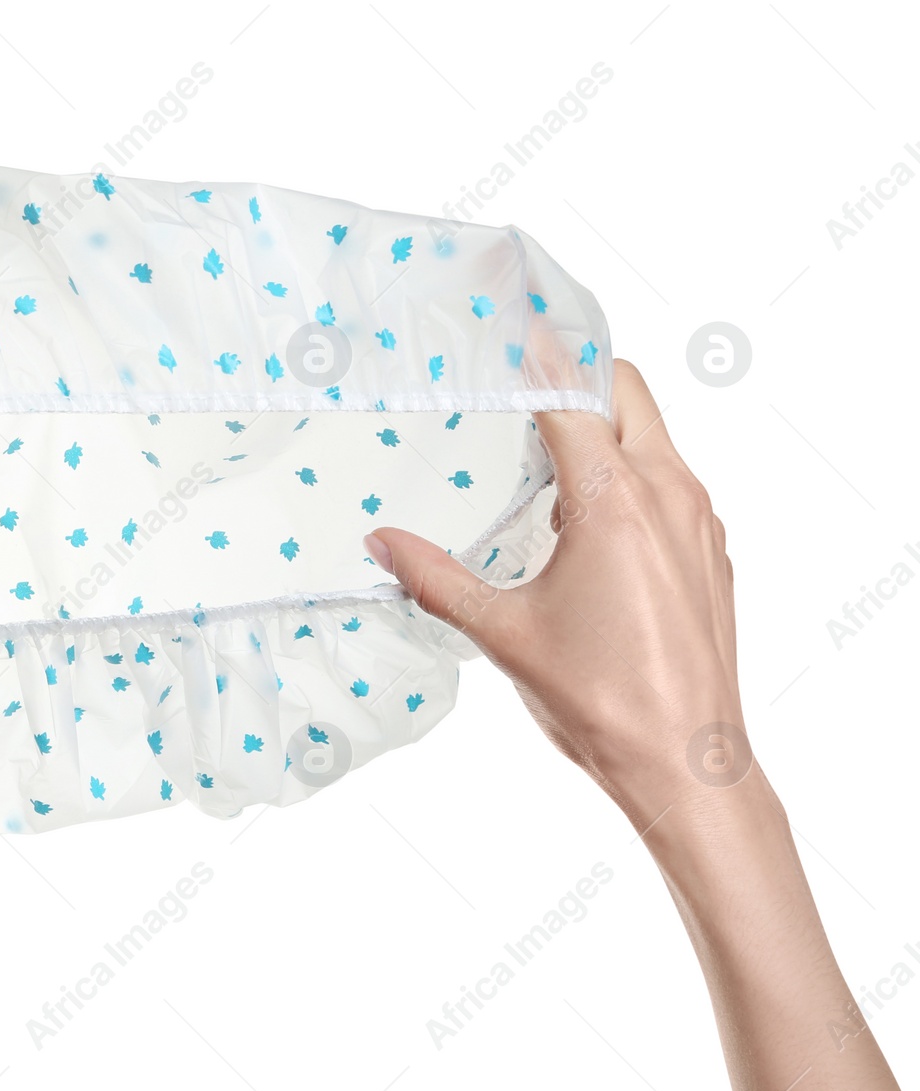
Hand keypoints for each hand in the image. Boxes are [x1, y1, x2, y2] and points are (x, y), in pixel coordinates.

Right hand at [365, 360, 907, 1090]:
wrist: (686, 762)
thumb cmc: (599, 699)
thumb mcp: (502, 633)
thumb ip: (435, 578)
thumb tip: (380, 544)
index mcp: (614, 501)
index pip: (573, 396)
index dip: (538, 358)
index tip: (512, 326)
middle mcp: (668, 494)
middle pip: (629, 392)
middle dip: (578, 377)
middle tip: (523, 386)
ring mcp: (700, 521)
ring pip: (656, 436)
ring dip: (605, 429)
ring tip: (545, 460)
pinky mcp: (712, 551)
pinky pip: (673, 481)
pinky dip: (633, 472)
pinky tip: (588, 522)